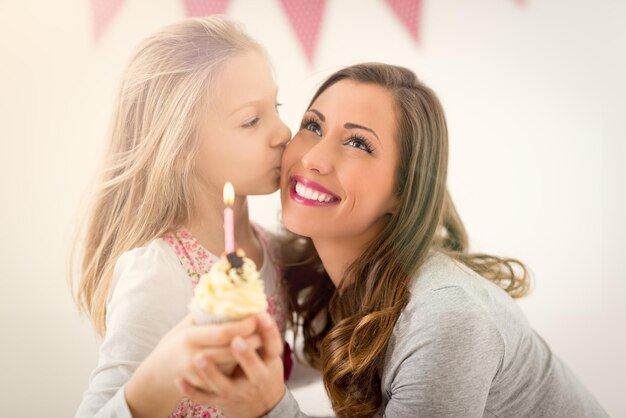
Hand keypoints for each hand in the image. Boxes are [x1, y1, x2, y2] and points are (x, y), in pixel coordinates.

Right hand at [125, 314, 260, 416]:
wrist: (157, 375)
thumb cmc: (175, 344)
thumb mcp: (184, 326)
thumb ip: (203, 314)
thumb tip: (226, 292)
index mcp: (188, 337)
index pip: (222, 332)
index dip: (243, 325)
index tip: (256, 316)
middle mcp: (191, 357)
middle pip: (230, 350)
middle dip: (252, 340)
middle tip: (266, 330)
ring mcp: (197, 376)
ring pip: (231, 366)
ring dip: (249, 355)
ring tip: (263, 343)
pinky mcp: (201, 389)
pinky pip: (225, 378)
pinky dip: (238, 369)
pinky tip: (249, 360)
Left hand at [175, 313, 285, 417]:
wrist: (258, 406)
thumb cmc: (262, 370)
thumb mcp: (270, 356)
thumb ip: (264, 335)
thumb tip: (252, 302)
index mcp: (270, 363)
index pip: (273, 347)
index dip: (268, 332)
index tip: (261, 317)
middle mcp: (257, 379)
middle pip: (254, 369)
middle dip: (245, 354)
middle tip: (235, 340)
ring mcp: (237, 393)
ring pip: (223, 384)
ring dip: (211, 371)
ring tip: (199, 358)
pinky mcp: (221, 402)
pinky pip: (204, 398)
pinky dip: (191, 391)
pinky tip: (179, 380)